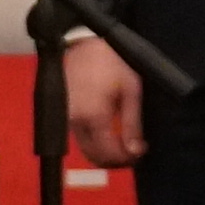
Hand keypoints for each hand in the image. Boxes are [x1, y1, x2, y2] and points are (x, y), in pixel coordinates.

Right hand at [63, 34, 146, 168]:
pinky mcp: (62, 114)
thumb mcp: (131, 90)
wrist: (85, 43)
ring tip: (123, 143)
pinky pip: (79, 137)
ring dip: (104, 153)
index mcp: (93, 116)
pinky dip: (94, 142)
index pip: (108, 153)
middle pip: (94, 157)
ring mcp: (66, 118)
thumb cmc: (112, 62)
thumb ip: (132, 124)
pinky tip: (108, 133)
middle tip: (133, 152)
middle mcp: (75, 121)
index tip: (141, 152)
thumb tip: (135, 151)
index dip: (127, 158)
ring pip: (85, 149)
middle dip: (116, 161)